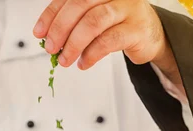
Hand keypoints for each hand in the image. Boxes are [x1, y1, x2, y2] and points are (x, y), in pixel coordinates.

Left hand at [33, 0, 168, 69]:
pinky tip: (84, 63)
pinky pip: (108, 41)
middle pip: (80, 5)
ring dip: (74, 44)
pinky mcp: (137, 29)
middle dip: (60, 29)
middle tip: (51, 48)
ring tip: (65, 59)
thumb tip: (49, 38)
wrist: (152, 34)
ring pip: (93, 23)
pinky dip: (91, 54)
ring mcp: (128, 9)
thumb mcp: (95, 16)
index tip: (40, 33)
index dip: (51, 15)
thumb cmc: (119, 24)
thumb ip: (75, 21)